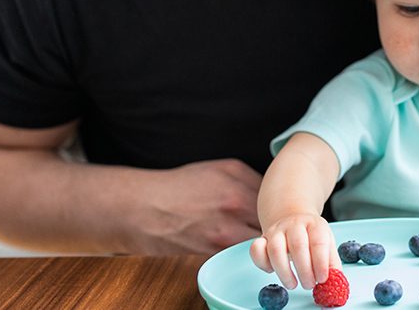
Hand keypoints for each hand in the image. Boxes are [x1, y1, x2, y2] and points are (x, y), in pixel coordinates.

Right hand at [121, 159, 262, 253]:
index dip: (274, 200)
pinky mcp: (217, 248)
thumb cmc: (179, 186)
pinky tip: (236, 239)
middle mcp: (235, 200)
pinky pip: (242, 248)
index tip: (274, 204)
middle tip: (268, 220)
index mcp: (237, 176)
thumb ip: (248, 178)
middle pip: (270, 216)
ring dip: (260, 236)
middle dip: (271, 219)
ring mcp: (227, 226)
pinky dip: (243, 246)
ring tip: (250, 230)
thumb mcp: (218, 169)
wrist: (144, 208)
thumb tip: (270, 192)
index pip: (273, 192)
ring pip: (260, 236)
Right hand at [249, 213, 341, 289]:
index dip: (321, 262)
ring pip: (275, 249)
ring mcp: (276, 230)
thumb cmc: (312, 236)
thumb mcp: (327, 242)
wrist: (293, 216)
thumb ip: (331, 262)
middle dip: (304, 270)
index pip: (318, 241)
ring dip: (284, 271)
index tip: (323, 278)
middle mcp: (294, 224)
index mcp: (315, 224)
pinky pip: (256, 250)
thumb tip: (335, 280)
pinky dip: (262, 263)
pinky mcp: (262, 238)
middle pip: (298, 245)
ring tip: (293, 284)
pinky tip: (272, 271)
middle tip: (309, 285)